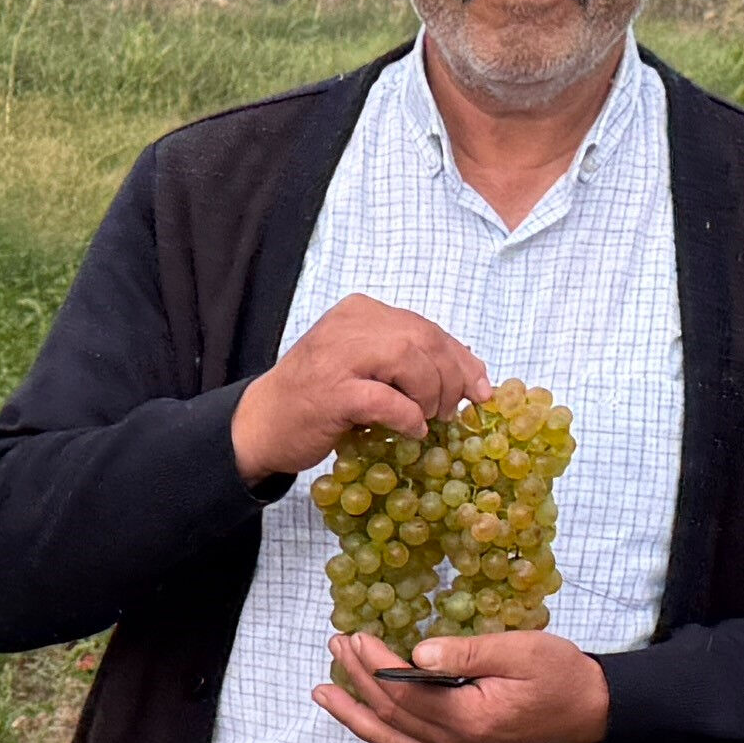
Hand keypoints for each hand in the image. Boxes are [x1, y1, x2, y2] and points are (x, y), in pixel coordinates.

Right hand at [231, 297, 488, 484]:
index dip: (461, 358)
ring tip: (428, 418)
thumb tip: (472, 371)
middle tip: (451, 411)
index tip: (481, 388)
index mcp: (360, 312)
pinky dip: (408, 417)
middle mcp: (349, 325)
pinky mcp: (333, 393)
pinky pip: (388, 400)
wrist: (262, 424)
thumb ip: (409, 361)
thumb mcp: (365, 367)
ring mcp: (338, 357)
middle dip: (451, 378)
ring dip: (431, 395)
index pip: (425, 327)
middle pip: (423, 339)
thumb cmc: (318, 398)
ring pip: (410, 360)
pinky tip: (411, 430)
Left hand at [316, 629, 609, 742]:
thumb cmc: (561, 675)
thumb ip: (467, 653)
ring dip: (357, 715)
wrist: (591, 711)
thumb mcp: (519, 651)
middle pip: (392, 716)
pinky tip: (365, 714)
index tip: (356, 637)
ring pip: (394, 740)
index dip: (375, 666)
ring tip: (325, 693)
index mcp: (470, 720)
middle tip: (335, 646)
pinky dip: (382, 729)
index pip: (405, 694)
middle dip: (358, 681)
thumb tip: (417, 655)